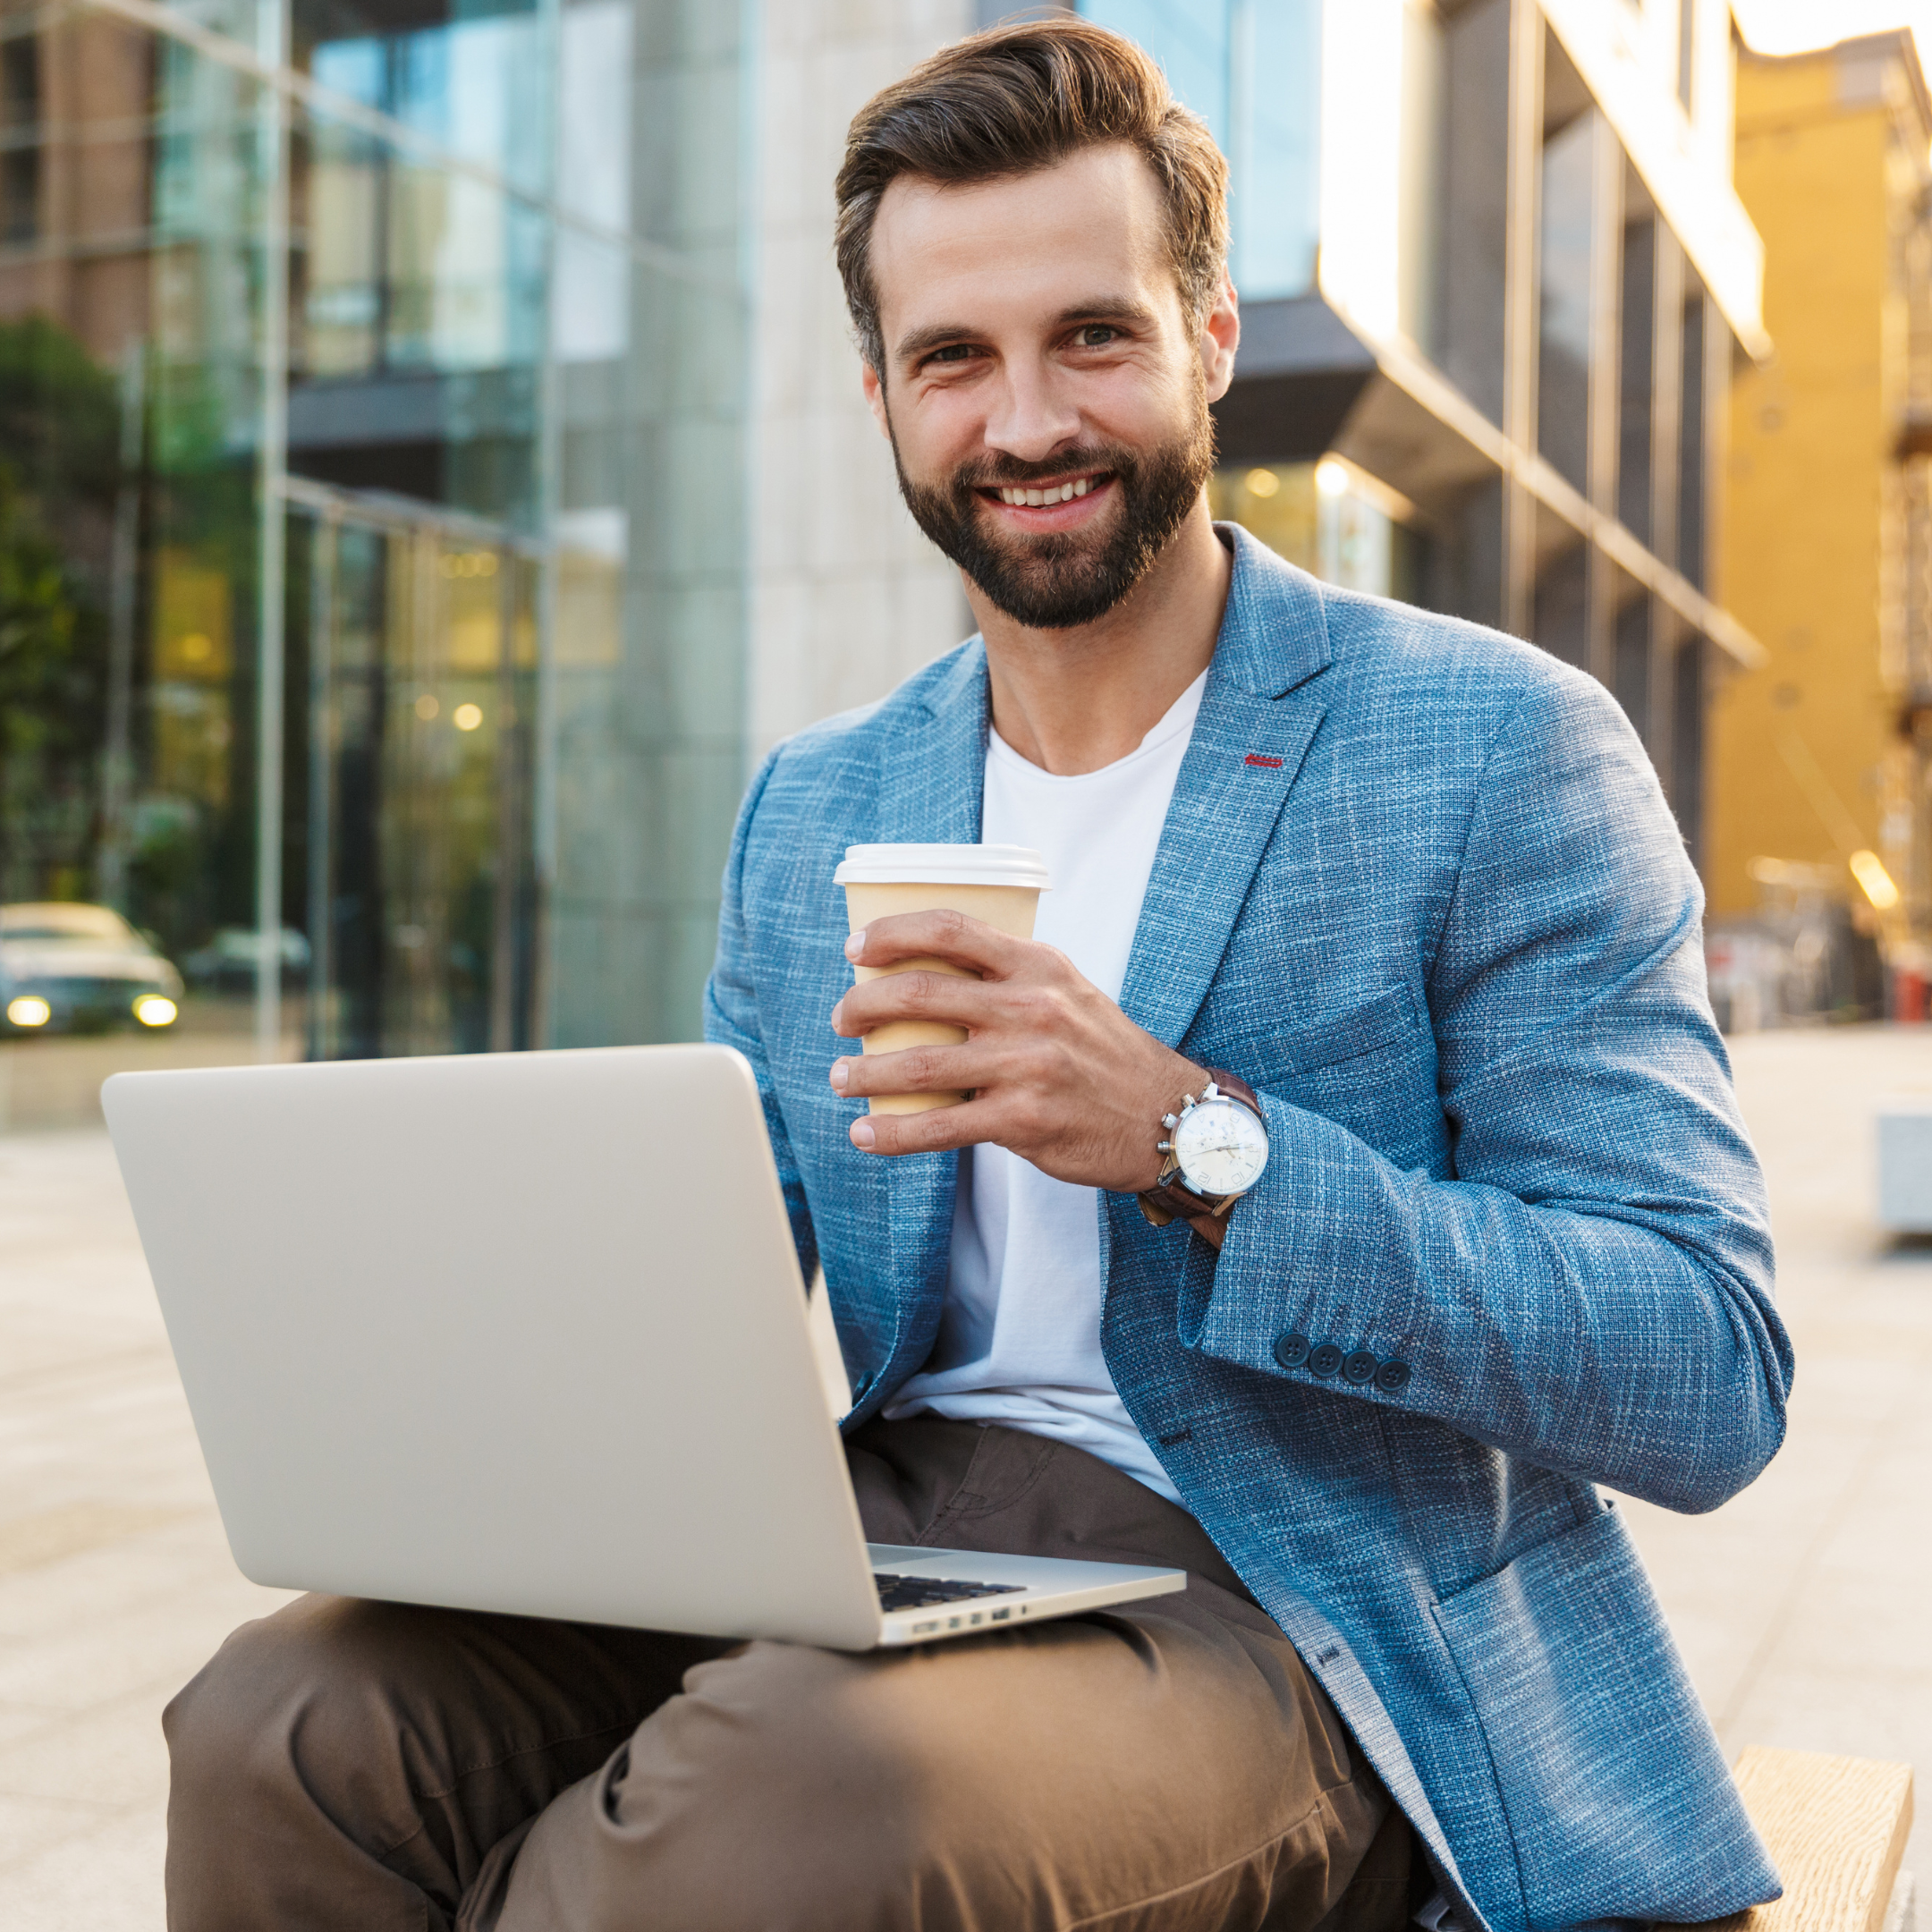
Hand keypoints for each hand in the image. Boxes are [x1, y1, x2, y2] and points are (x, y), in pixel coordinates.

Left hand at [827, 909, 1206, 1197]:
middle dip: (863, 1005)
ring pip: (919, 1064)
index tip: (855, 948)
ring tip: (841, 1077)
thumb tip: (922, 977)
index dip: (892, 933)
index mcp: (1039, 966)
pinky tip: (864, 1135)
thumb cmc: (1101, 1053)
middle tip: (842, 1019)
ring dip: (865, 1072)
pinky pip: (939, 1127)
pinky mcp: (1024, 1121)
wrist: (1165, 1117)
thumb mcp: (1067, 992)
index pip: (952, 929)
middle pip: (921, 993)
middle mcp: (1032, 1008)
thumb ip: (1008, 979)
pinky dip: (892, 1133)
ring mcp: (1028, 1065)